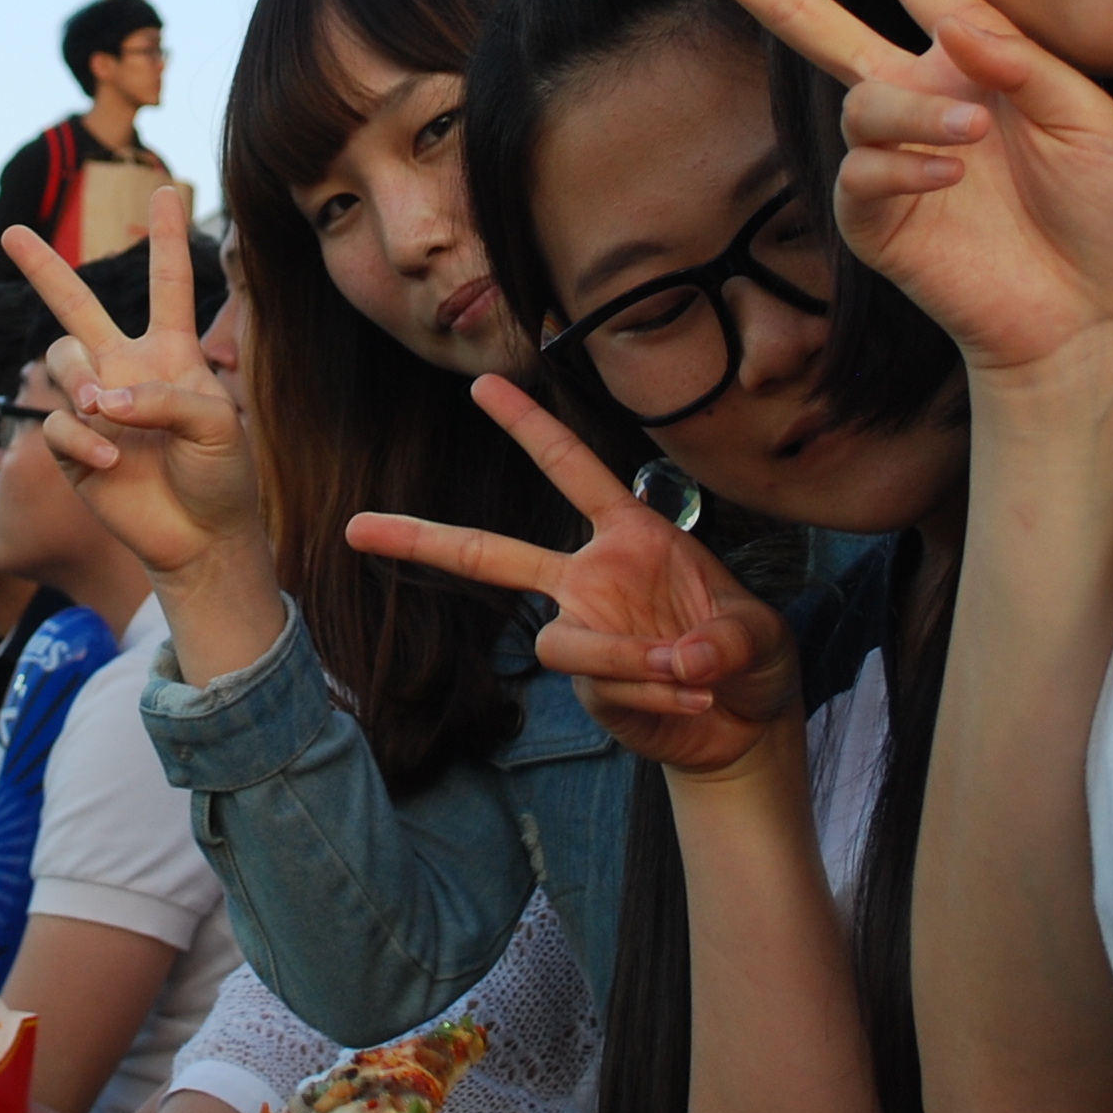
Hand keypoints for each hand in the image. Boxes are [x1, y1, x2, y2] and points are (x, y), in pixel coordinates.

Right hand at [3, 192, 265, 585]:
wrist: (201, 538)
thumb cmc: (222, 475)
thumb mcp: (218, 425)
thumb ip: (165, 398)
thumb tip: (101, 399)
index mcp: (171, 353)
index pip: (170, 283)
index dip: (168, 237)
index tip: (166, 189)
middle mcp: (126, 369)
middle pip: (77, 306)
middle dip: (43, 268)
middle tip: (10, 232)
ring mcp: (95, 406)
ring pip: (61, 360)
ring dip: (81, 381)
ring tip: (107, 413)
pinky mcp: (72, 447)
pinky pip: (58, 423)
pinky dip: (82, 439)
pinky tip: (109, 462)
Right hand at [349, 383, 796, 776]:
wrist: (746, 727)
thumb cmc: (750, 658)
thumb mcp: (756, 634)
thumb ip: (721, 640)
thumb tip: (679, 660)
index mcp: (629, 536)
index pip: (570, 469)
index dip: (527, 426)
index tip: (480, 384)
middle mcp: (592, 579)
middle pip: (491, 555)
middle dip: (422, 538)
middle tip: (356, 528)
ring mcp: (583, 634)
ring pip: (560, 640)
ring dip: (625, 658)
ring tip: (688, 677)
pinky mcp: (588, 688)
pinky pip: (599, 685)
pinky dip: (652, 695)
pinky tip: (693, 704)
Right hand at [648, 0, 1112, 386]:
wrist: (1092, 315)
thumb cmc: (1101, 213)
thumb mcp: (1088, 115)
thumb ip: (1020, 59)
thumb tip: (950, 20)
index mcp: (968, 57)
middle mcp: (915, 95)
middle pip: (807, 17)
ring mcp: (889, 159)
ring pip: (859, 102)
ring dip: (910, 111)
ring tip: (974, 139)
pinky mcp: (875, 223)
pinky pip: (859, 174)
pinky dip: (903, 165)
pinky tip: (952, 177)